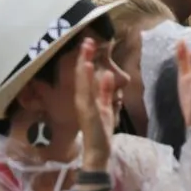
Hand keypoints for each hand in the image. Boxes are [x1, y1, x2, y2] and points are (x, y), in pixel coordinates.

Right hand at [74, 37, 114, 169]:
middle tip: (87, 39)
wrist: (98, 152)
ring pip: (82, 79)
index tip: (89, 43)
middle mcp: (82, 98)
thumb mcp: (106, 107)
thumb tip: (108, 74)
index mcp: (86, 96)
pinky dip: (86, 78)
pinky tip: (88, 66)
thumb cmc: (101, 131)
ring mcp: (83, 104)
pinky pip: (86, 92)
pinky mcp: (88, 110)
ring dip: (84, 62)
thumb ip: (106, 91)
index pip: (85, 74)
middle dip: (84, 56)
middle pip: (81, 74)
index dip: (86, 58)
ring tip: (86, 48)